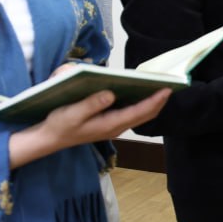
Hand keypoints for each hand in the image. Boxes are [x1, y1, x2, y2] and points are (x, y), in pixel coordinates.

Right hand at [8, 88, 170, 168]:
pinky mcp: (110, 122)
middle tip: (172, 83)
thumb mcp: (71, 113)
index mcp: (110, 124)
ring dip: (152, 102)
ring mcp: (114, 125)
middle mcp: (116, 126)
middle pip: (145, 114)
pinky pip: (132, 112)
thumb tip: (110, 93)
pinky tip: (142, 90)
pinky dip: (141, 103)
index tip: (168, 88)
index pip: (139, 112)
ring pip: (140, 114)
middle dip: (159, 100)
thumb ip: (91, 104)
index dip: (155, 100)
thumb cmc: (60, 124)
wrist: (50, 138)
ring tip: (161, 85)